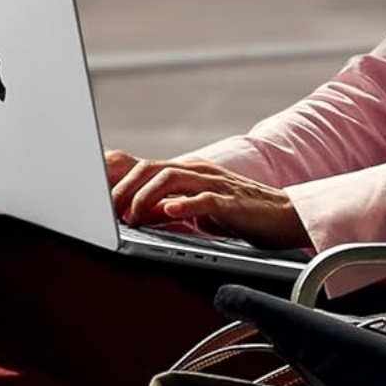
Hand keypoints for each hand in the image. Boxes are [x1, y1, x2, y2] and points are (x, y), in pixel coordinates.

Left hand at [105, 149, 313, 250]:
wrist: (286, 217)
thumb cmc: (242, 214)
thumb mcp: (200, 208)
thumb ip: (172, 207)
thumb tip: (138, 216)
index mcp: (189, 171)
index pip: (145, 167)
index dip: (118, 182)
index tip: (99, 203)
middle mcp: (199, 171)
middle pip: (151, 168)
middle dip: (124, 190)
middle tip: (108, 214)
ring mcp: (216, 183)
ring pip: (172, 178)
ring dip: (146, 198)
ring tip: (132, 218)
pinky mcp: (233, 201)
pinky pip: (205, 198)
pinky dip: (185, 204)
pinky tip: (170, 212)